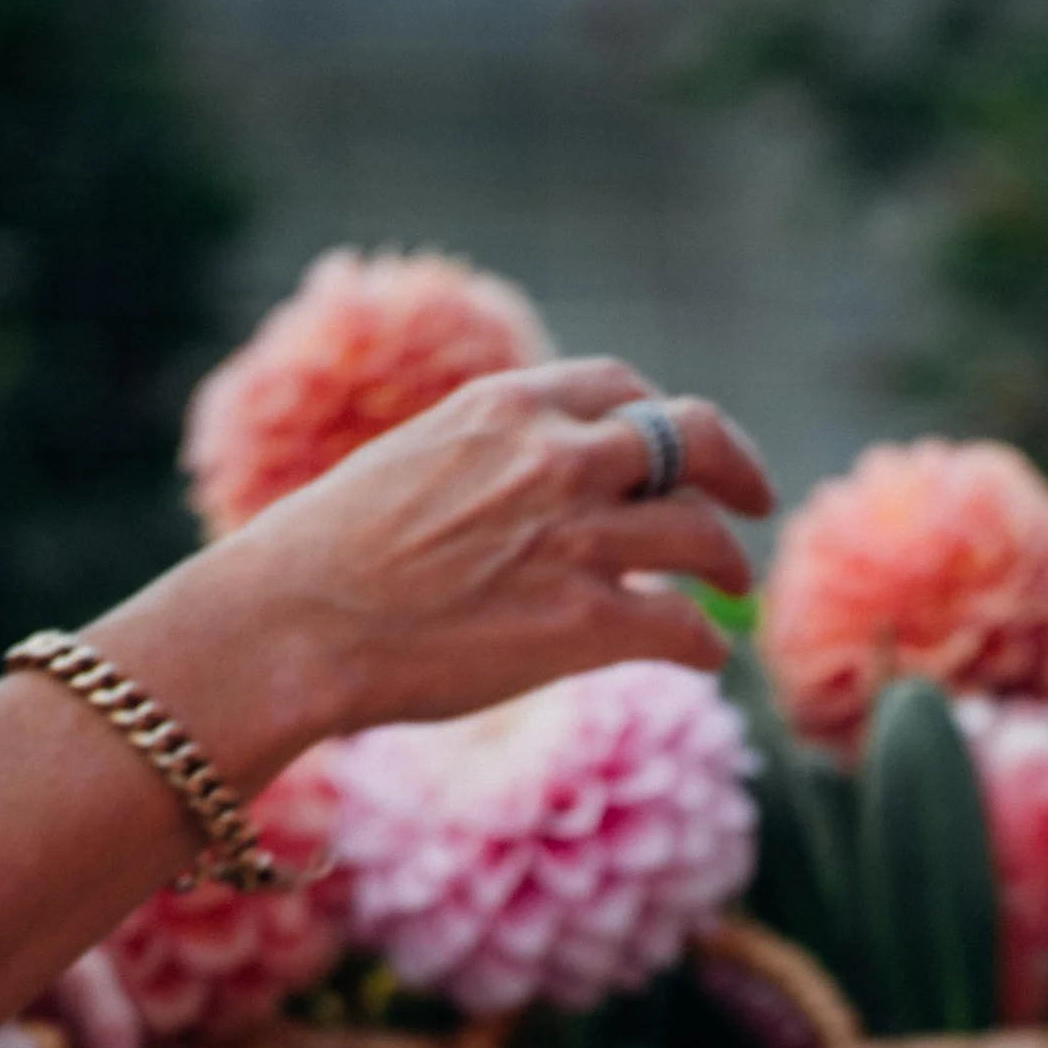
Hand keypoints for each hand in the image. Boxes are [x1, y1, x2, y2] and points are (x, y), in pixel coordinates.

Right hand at [101, 362, 777, 775]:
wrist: (290, 624)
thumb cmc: (325, 559)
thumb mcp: (410, 464)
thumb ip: (484, 463)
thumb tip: (523, 493)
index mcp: (507, 407)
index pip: (621, 389)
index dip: (662, 420)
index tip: (679, 450)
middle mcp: (556, 458)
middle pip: (691, 440)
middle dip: (736, 469)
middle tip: (757, 500)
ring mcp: (577, 539)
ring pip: (702, 536)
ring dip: (730, 564)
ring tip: (736, 588)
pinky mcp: (584, 624)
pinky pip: (685, 628)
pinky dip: (708, 644)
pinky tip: (709, 658)